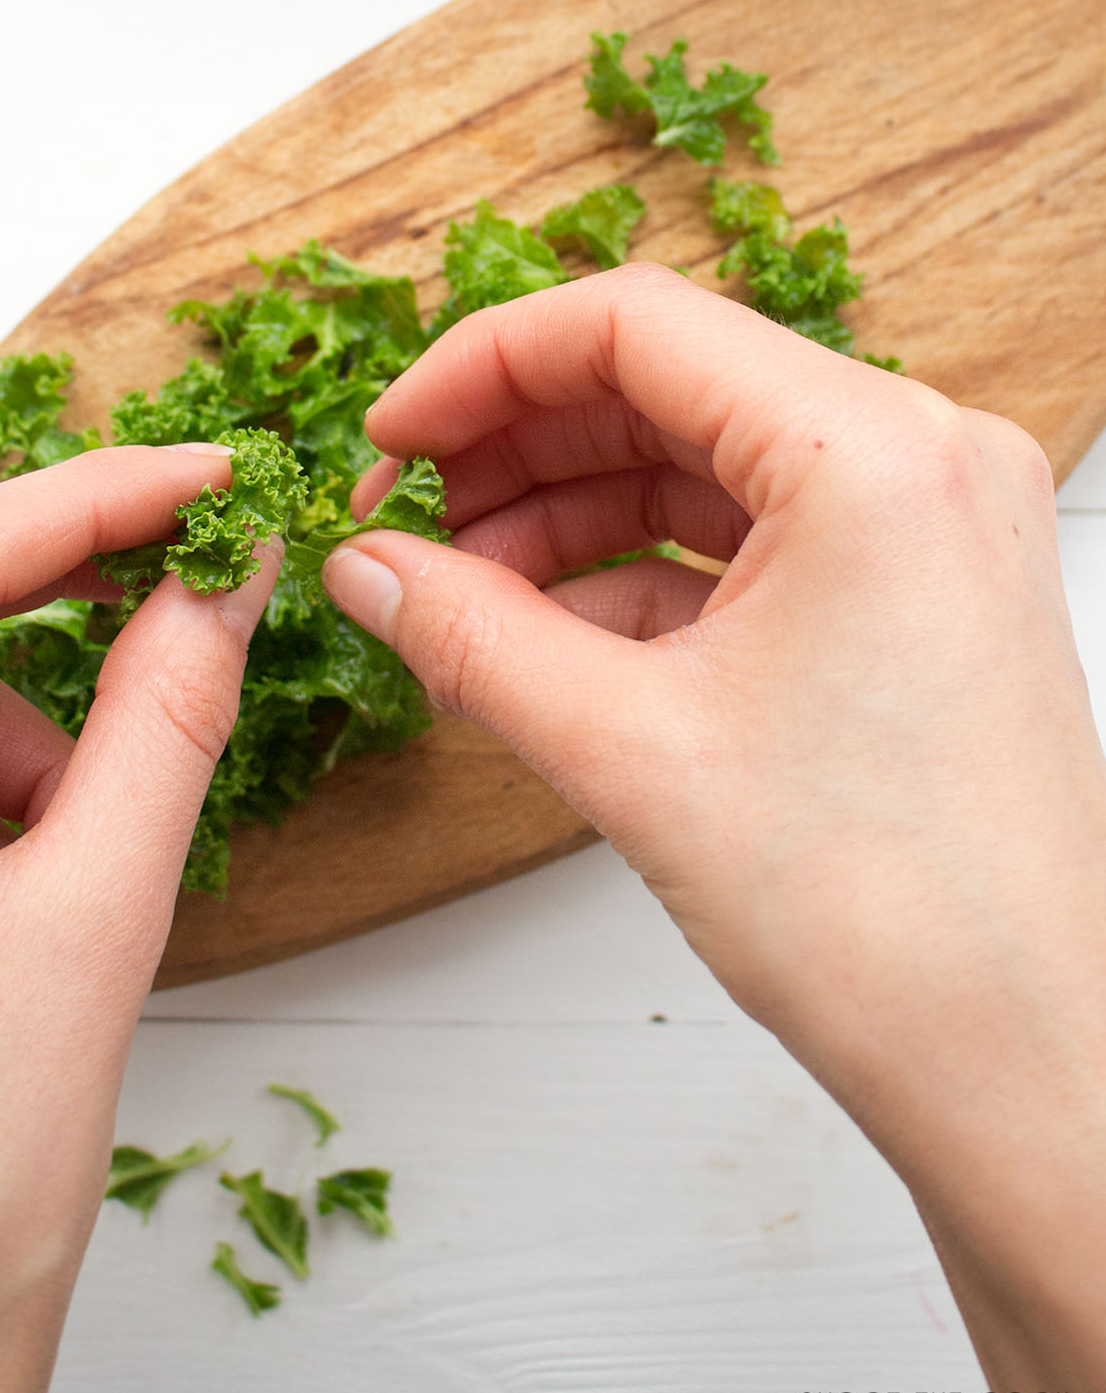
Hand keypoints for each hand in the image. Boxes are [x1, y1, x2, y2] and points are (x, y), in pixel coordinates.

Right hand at [323, 264, 1105, 1392]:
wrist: (1028, 1066)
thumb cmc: (892, 922)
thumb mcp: (633, 753)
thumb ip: (472, 636)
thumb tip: (365, 567)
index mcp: (873, 454)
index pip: (634, 326)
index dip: (482, 367)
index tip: (390, 437)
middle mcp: (918, 460)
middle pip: (667, 386)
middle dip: (517, 451)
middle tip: (404, 524)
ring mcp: (925, 529)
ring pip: (701, 466)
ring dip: (567, 517)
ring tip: (457, 597)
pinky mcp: (913, 598)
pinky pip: (747, 542)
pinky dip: (637, 576)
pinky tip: (543, 639)